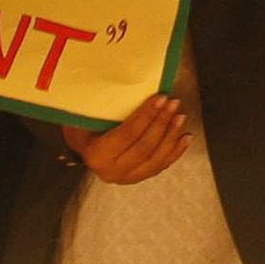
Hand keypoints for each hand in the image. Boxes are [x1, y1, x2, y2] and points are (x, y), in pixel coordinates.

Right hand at [66, 95, 191, 185]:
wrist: (79, 146)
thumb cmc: (81, 125)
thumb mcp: (85, 115)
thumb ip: (103, 106)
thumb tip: (128, 84)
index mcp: (97, 155)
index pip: (128, 134)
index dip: (146, 115)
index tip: (160, 98)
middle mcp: (110, 171)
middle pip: (144, 147)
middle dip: (161, 123)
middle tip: (173, 103)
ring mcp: (125, 178)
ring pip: (155, 159)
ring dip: (171, 136)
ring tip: (180, 116)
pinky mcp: (136, 178)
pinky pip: (160, 166)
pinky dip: (175, 151)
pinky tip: (185, 137)